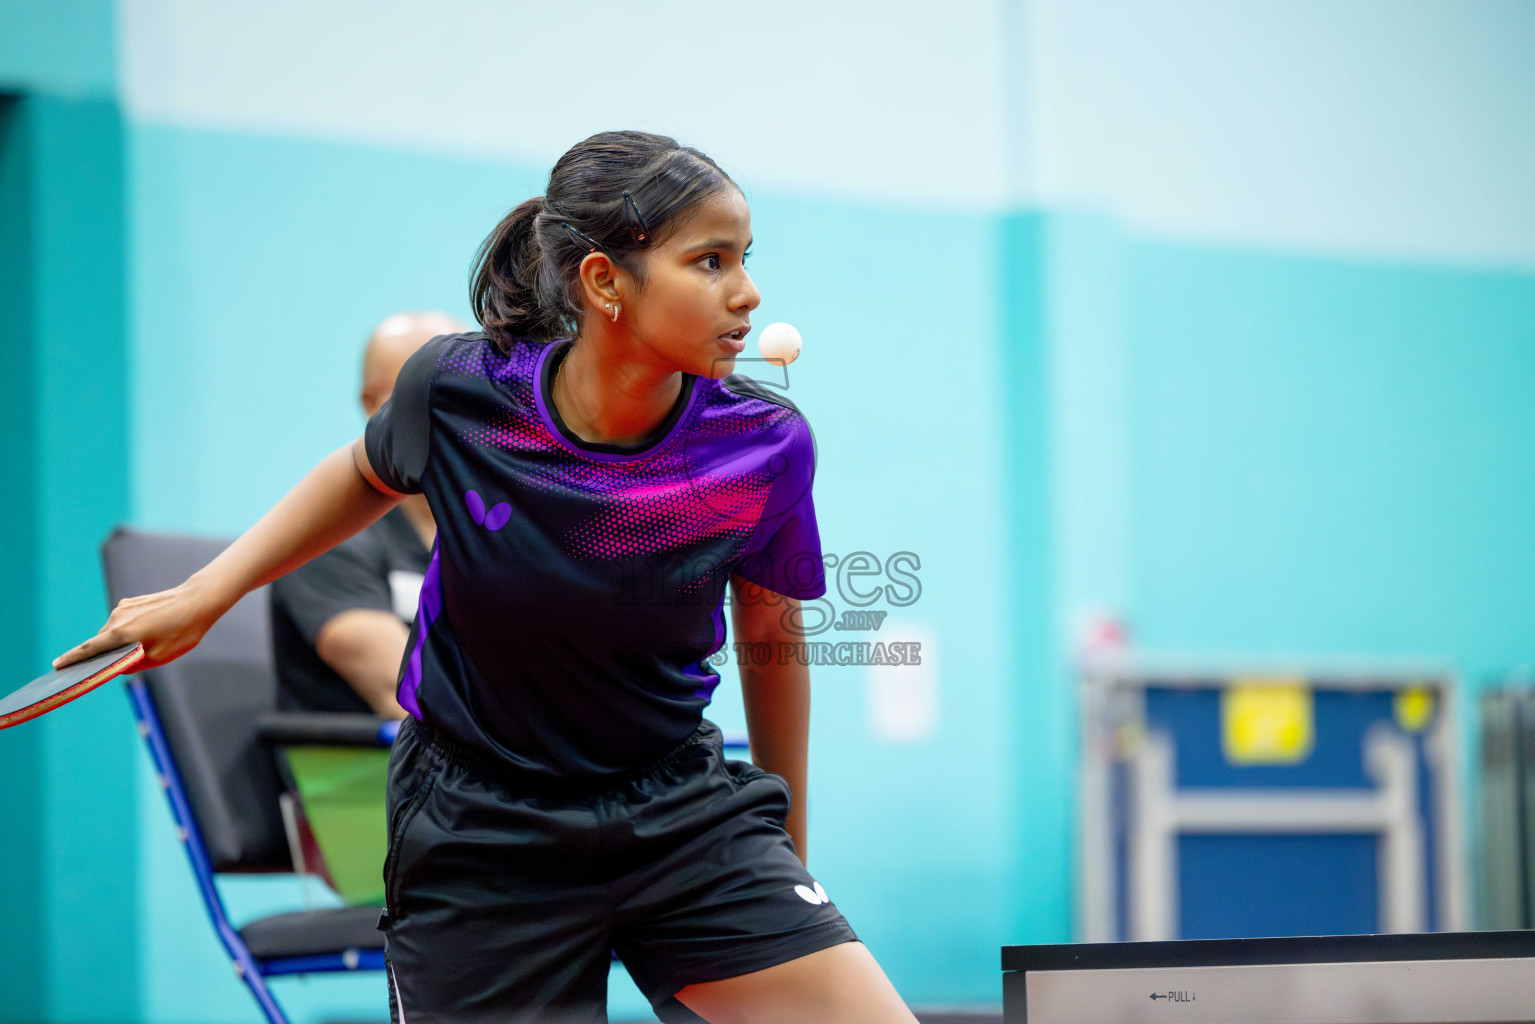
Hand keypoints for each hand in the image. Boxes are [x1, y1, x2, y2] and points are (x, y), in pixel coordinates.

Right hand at [53, 576, 223, 670]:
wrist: (198, 601)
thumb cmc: (182, 631)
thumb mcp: (160, 656)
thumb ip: (135, 664)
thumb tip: (119, 666)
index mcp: (120, 633)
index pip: (88, 649)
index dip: (72, 659)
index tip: (56, 665)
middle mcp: (117, 618)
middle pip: (100, 642)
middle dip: (102, 654)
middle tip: (104, 668)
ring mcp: (124, 608)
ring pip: (112, 631)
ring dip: (118, 642)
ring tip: (139, 650)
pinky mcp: (132, 602)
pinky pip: (122, 622)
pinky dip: (126, 631)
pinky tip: (145, 635)